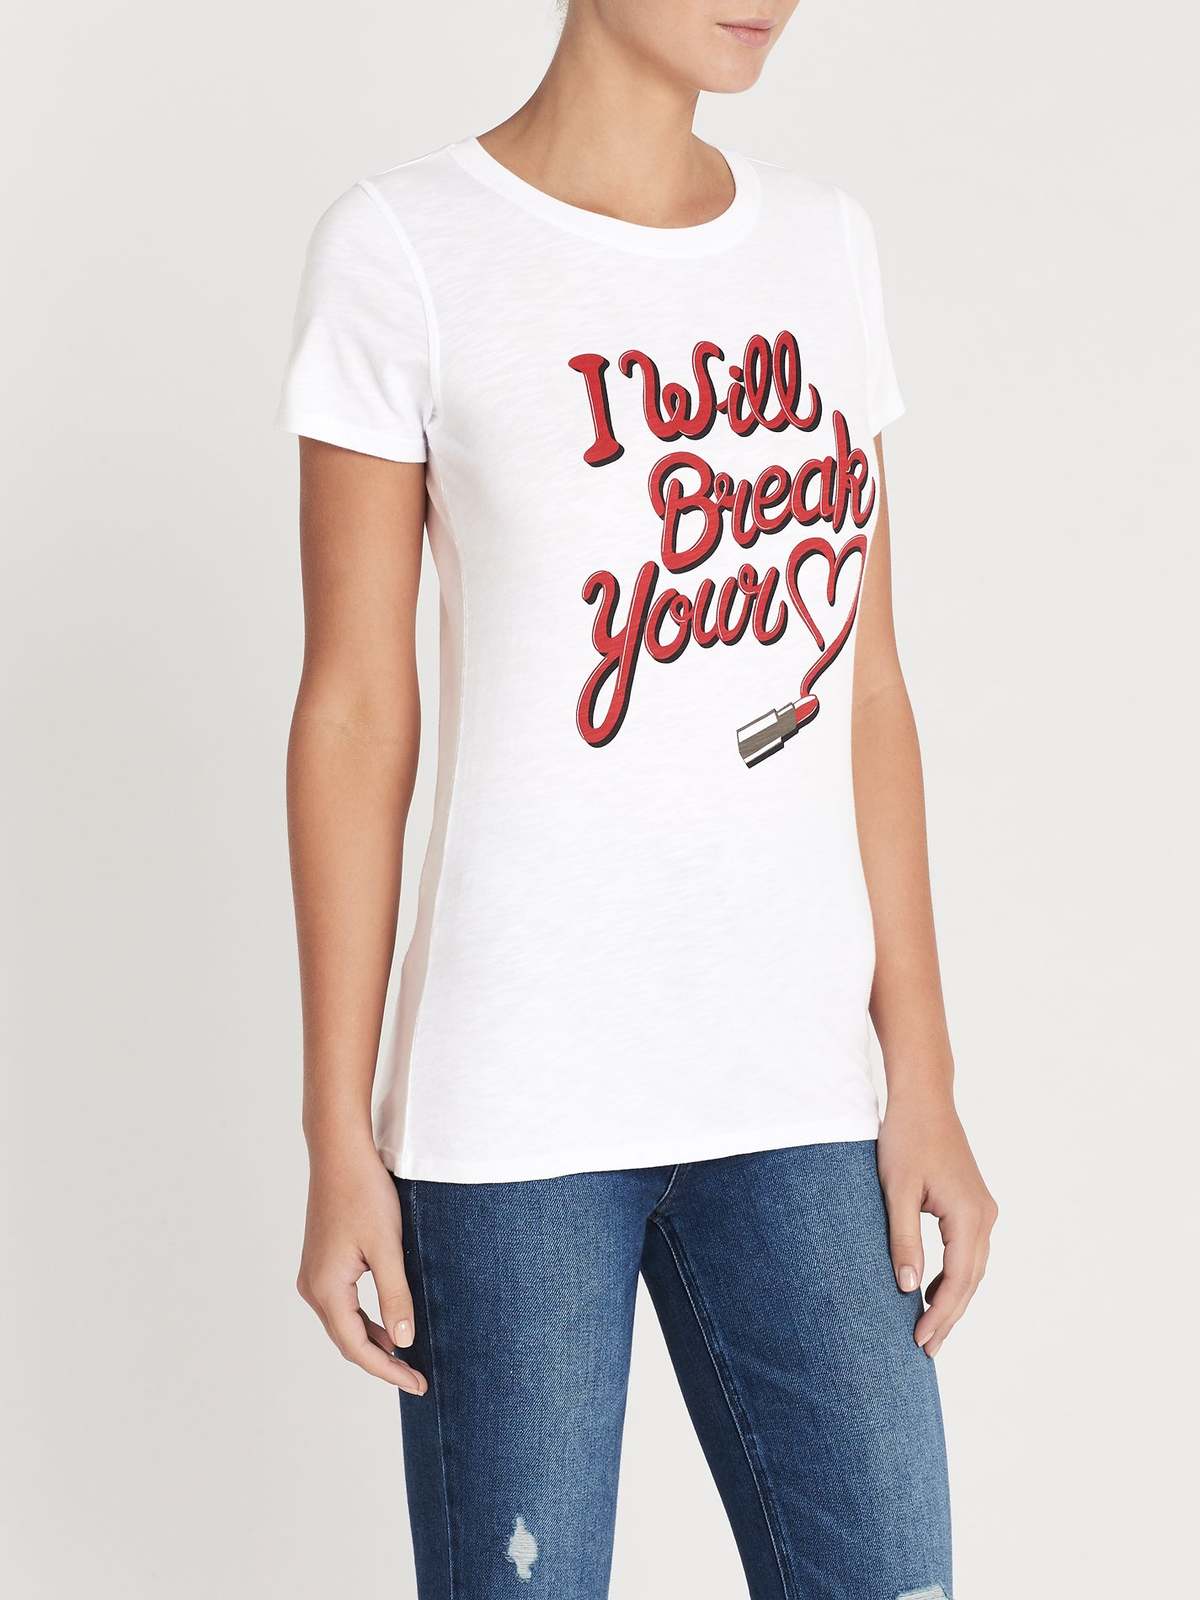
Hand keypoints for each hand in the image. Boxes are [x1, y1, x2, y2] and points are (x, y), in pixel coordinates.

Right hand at [296, 1140, 426, 1392]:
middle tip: (417, 1377)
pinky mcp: (322, 1263)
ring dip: (374, 1341)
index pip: (357, 1347)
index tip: (417, 1384)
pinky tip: (388, 1323)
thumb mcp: (387, 1247)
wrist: (340, 1154)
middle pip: (347, 1340)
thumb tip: (404, 1342)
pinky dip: (365, 1320)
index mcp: (326, 1289)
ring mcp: (314, 1275)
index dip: (388, 1370)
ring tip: (407, 1357)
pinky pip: (343, 1304)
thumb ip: (395, 1296)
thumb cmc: (364, 1194)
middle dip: (382, 1361)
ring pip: (344, 1323)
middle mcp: (313, 1287)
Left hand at [877, 1088, 997, 1357]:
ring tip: (929, 1330)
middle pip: (970, 1280)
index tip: (920, 1342)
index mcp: (969, 1215)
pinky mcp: (973, 1204)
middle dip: (949, 1316)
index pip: (958, 1280)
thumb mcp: (896, 1191)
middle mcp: (985, 1216)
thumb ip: (902, 1240)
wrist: (923, 1098)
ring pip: (972, 1268)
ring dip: (952, 1299)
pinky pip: (968, 1251)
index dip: (940, 1315)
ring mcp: (983, 1210)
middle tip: (925, 1350)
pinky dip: (953, 1275)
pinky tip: (930, 1291)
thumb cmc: (906, 1138)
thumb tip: (906, 1289)